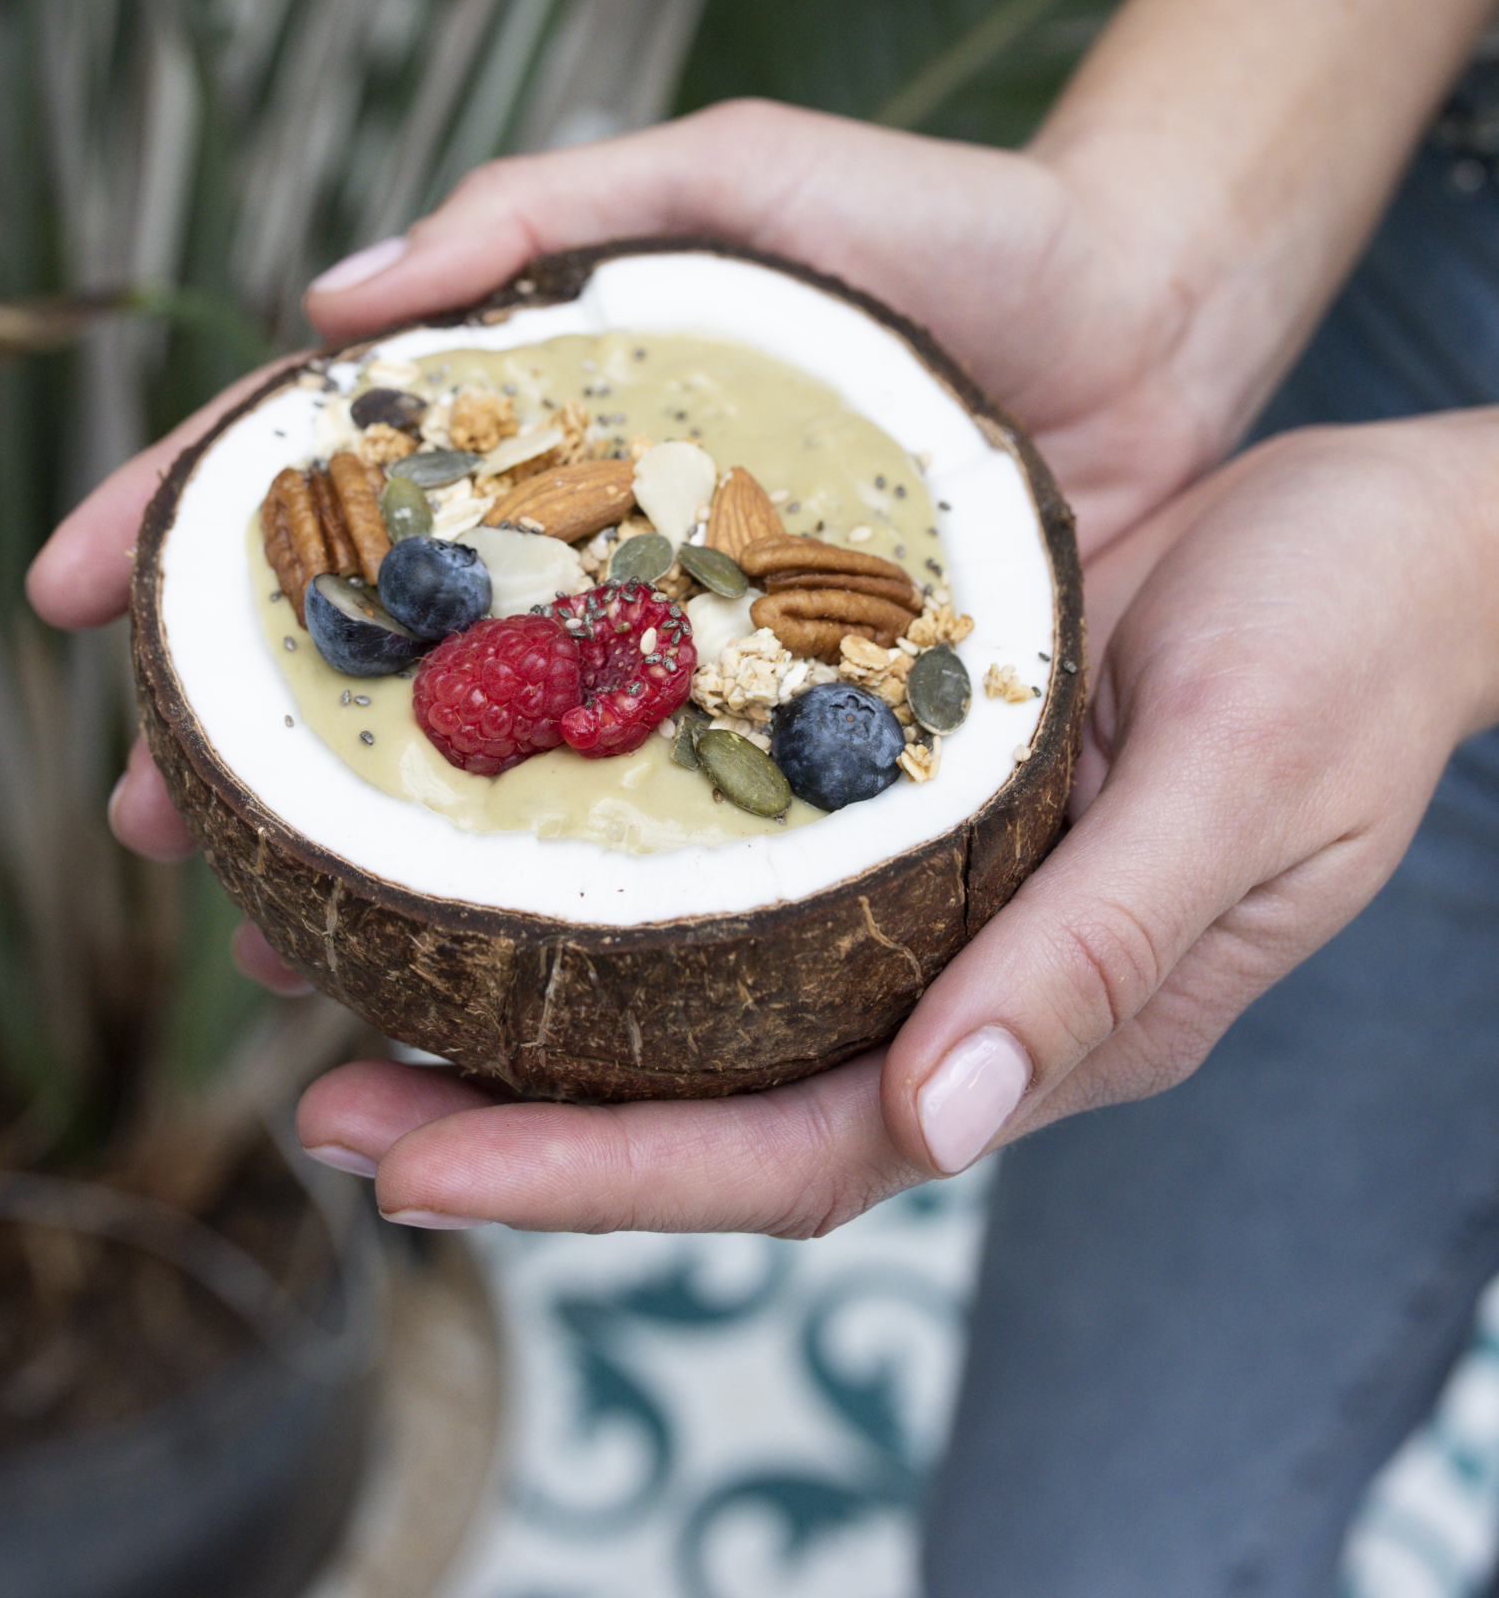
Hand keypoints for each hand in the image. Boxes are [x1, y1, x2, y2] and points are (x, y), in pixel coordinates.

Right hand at [35, 99, 1243, 901]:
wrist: (1152, 311)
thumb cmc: (942, 221)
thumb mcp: (733, 172)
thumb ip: (543, 206)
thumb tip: (324, 299)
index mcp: (547, 405)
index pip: (327, 461)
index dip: (180, 516)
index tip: (66, 589)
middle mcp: (594, 541)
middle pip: (378, 645)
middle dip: (240, 731)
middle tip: (146, 815)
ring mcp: (689, 647)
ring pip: (493, 765)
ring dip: (369, 851)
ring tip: (277, 932)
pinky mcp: (806, 734)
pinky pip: (663, 831)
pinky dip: (563, 900)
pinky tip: (486, 972)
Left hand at [292, 411, 1498, 1232]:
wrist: (1397, 526)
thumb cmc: (1351, 649)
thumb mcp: (1246, 784)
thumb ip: (1105, 950)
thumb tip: (943, 1124)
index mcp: (1047, 1015)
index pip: (793, 1151)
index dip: (595, 1176)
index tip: (406, 1165)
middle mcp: (961, 961)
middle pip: (709, 1083)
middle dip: (508, 1108)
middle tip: (311, 1078)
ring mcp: (928, 866)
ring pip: (700, 965)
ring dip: (527, 969)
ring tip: (342, 937)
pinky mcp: (904, 762)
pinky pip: (732, 829)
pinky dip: (607, 837)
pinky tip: (500, 787)